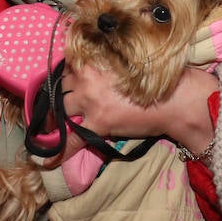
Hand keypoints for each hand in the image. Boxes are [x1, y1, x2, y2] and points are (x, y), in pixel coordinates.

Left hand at [63, 63, 217, 149]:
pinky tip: (48, 160)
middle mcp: (87, 81)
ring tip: (59, 120)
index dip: (69, 71)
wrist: (174, 99)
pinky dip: (60, 150)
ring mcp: (90, 104)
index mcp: (94, 62)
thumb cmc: (156, 76)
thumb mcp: (127, 60)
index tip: (72, 76)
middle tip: (72, 97)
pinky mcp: (98, 124)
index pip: (68, 64)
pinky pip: (73, 139)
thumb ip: (106, 61)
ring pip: (63, 108)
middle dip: (66, 90)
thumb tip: (95, 62)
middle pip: (63, 85)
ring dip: (62, 112)